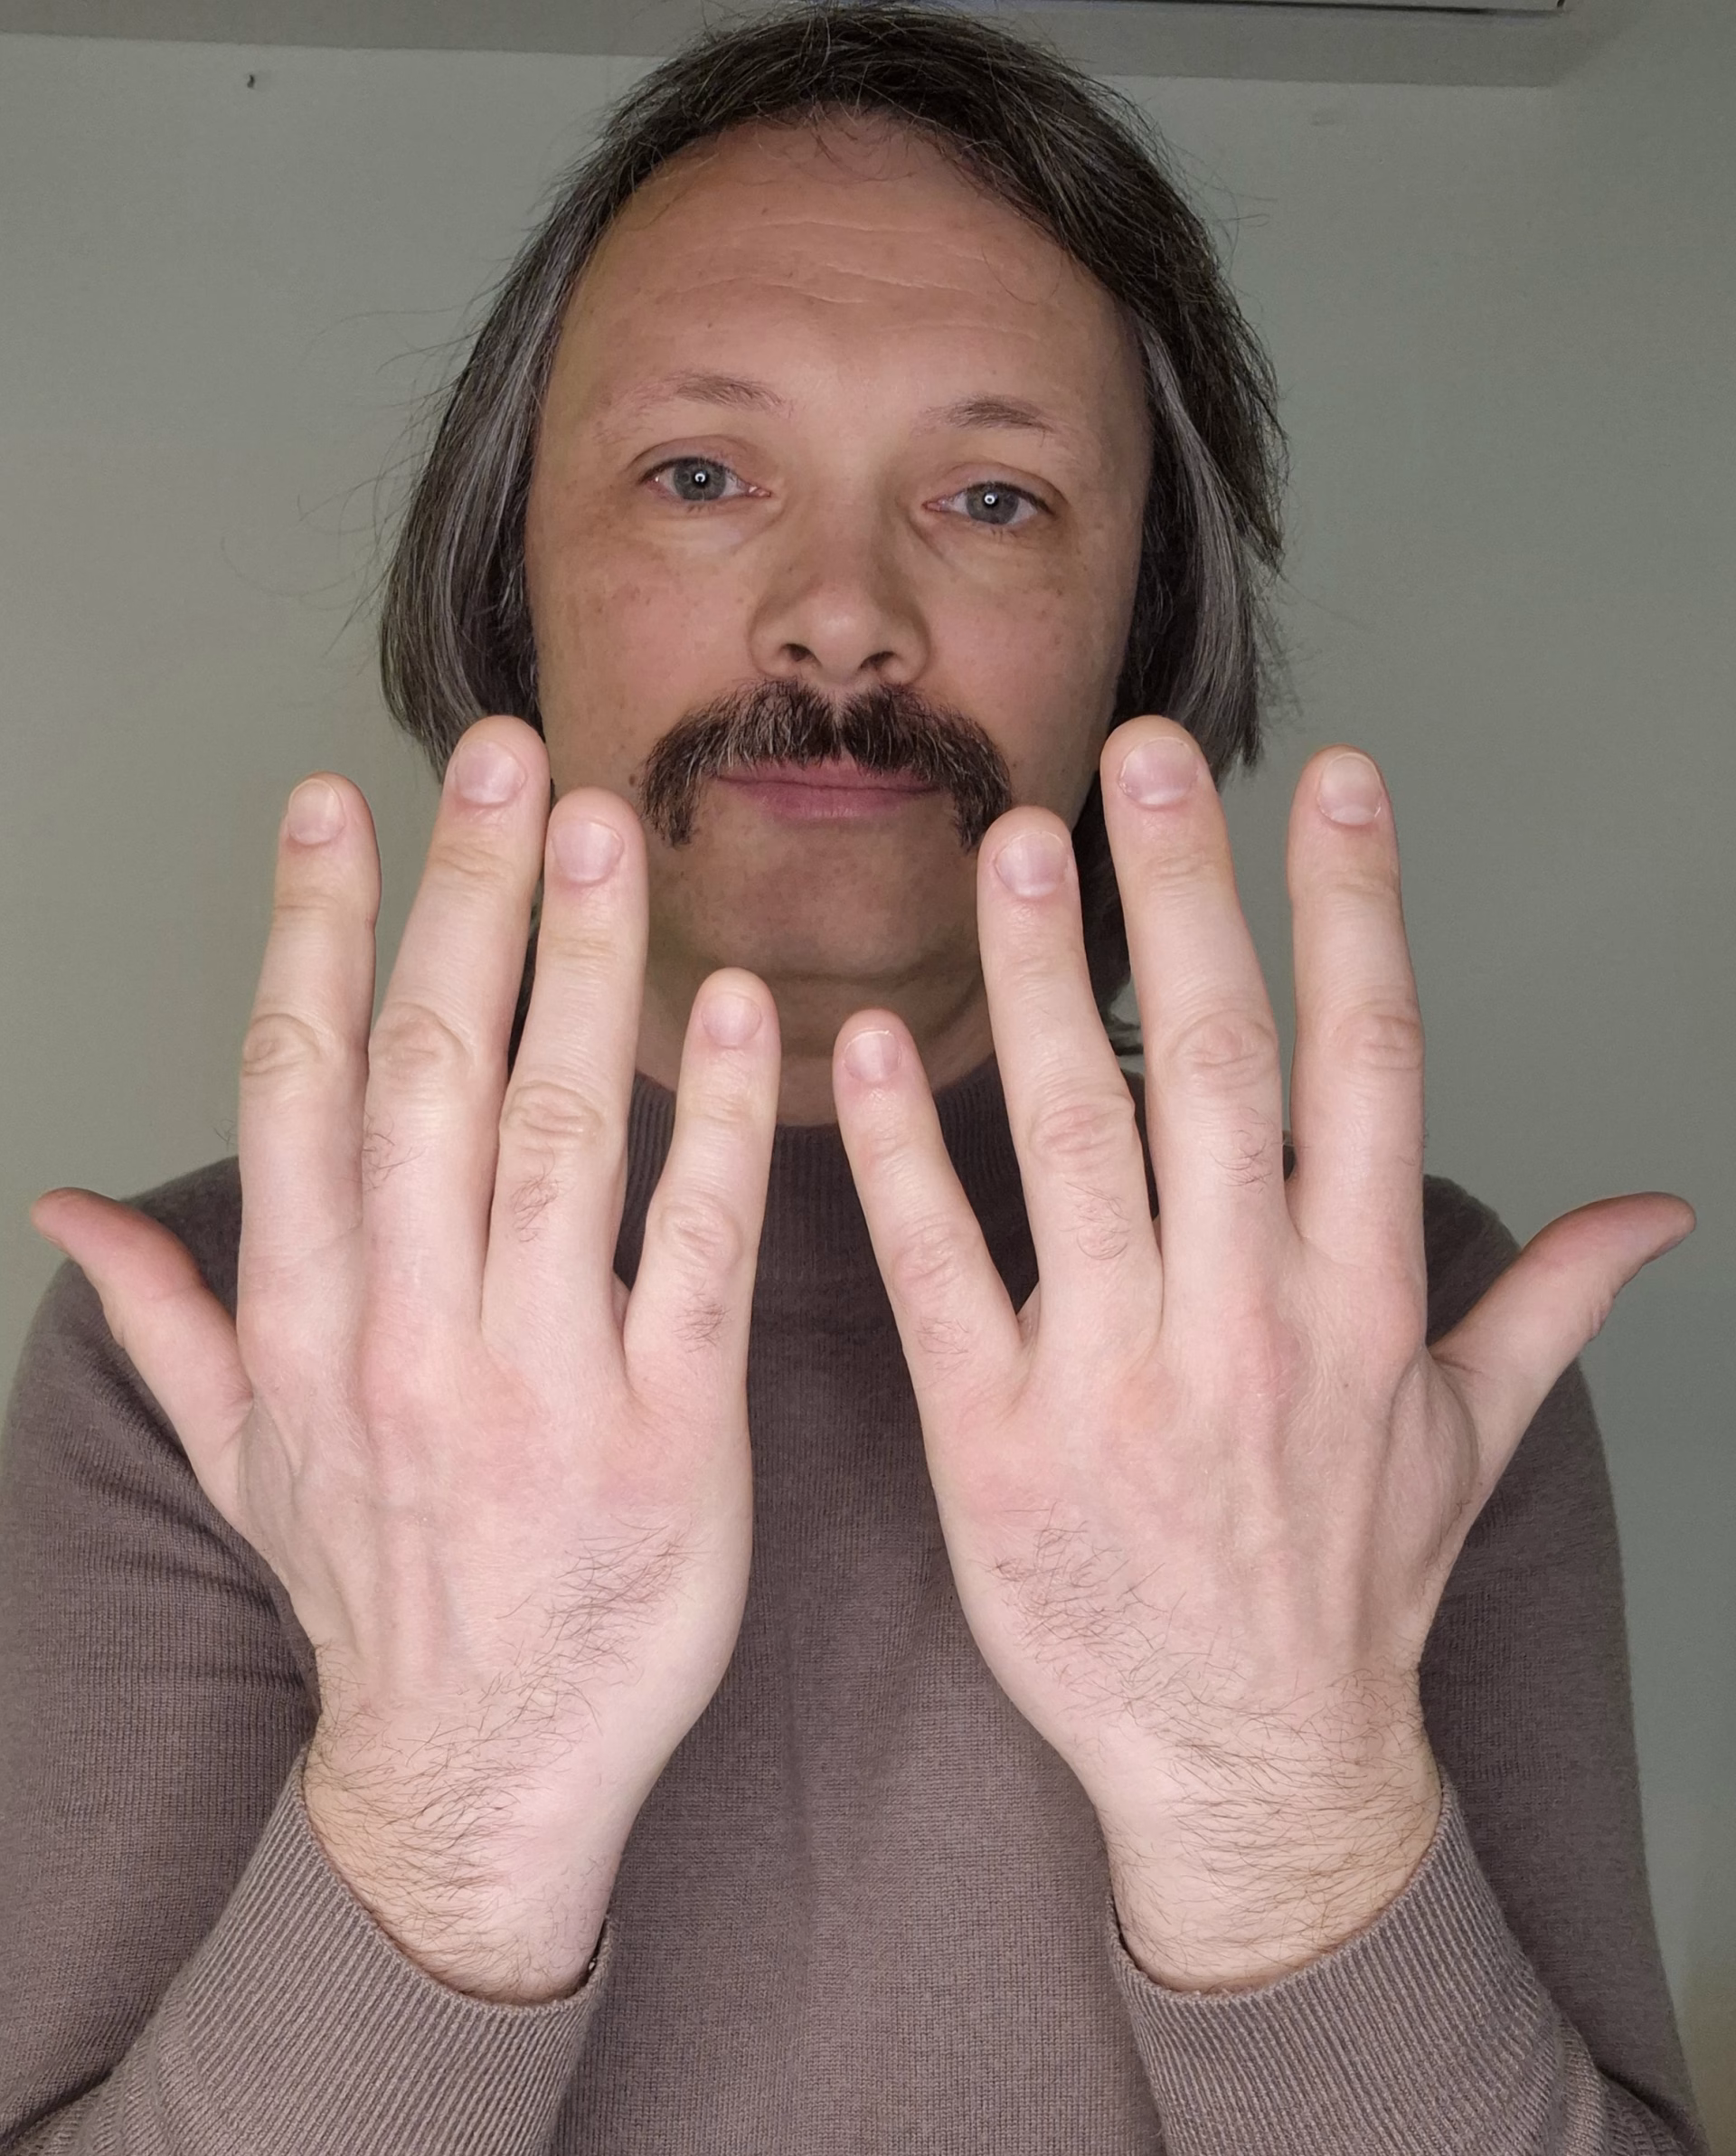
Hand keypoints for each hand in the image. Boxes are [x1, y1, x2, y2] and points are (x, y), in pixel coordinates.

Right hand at [31, 714, 780, 2001]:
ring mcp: (543, 1382)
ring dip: (586, 970)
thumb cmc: (372, 1600)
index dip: (315, 930)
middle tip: (505, 757)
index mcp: (307, 1328)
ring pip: (563, 1133)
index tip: (338, 802)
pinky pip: (698, 1248)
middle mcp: (410, 1336)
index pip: (299, 1086)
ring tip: (611, 833)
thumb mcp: (240, 1467)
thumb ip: (165, 1322)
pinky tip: (737, 1008)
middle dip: (466, 900)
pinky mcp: (673, 1432)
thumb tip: (64, 1206)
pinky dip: (719, 1123)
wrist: (477, 1779)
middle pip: (433, 1075)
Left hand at [832, 719, 1691, 1990]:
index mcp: (1363, 1302)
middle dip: (1183, 895)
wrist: (1247, 1768)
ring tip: (1008, 849)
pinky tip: (867, 1053)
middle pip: (1215, 1066)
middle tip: (1139, 752)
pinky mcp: (996, 1443)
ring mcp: (1116, 1381)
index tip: (1334, 780)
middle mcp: (1250, 1322)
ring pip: (1075, 1143)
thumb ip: (1546, 1307)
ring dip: (1035, 987)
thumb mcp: (1466, 1447)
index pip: (1370, 1065)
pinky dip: (906, 1161)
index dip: (1356, 909)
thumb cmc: (1344, 1592)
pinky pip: (943, 1274)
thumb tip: (1651, 1212)